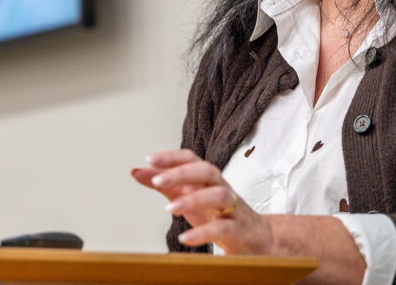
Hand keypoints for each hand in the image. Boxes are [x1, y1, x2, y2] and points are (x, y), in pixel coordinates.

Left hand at [131, 149, 275, 254]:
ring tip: (169, 208)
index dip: (172, 157)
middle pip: (206, 171)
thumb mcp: (188, 196)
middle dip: (182, 173)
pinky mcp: (239, 231)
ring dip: (193, 199)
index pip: (191, 158)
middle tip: (158, 180)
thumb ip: (164, 184)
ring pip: (219, 195)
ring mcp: (233, 209)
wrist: (258, 239)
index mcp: (207, 178)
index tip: (150, 159)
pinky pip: (223, 228)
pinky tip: (184, 237)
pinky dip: (203, 233)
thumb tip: (137, 171)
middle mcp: (221, 188)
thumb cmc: (219, 214)